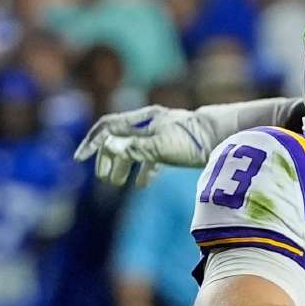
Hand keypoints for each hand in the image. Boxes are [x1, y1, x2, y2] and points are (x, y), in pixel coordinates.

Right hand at [73, 105, 214, 184]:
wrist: (224, 136)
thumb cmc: (193, 140)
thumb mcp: (161, 146)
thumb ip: (135, 148)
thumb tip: (109, 147)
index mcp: (144, 120)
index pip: (109, 127)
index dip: (92, 142)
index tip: (80, 159)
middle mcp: (150, 124)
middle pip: (119, 139)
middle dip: (108, 158)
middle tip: (104, 178)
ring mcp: (162, 134)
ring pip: (135, 149)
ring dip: (123, 165)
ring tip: (116, 183)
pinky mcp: (174, 145)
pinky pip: (152, 157)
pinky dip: (144, 170)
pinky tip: (141, 185)